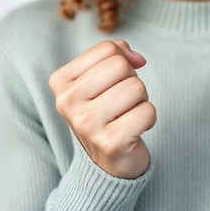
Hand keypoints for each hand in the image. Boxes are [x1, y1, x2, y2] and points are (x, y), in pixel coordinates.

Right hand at [49, 39, 155, 178]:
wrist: (106, 161)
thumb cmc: (105, 108)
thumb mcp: (100, 75)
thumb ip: (117, 53)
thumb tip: (139, 59)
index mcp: (60, 80)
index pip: (108, 48)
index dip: (121, 60)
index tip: (111, 82)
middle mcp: (67, 102)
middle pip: (121, 65)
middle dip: (131, 80)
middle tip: (121, 101)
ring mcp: (86, 124)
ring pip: (137, 87)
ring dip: (141, 99)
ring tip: (126, 115)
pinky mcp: (111, 143)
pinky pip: (148, 111)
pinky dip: (148, 118)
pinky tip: (133, 130)